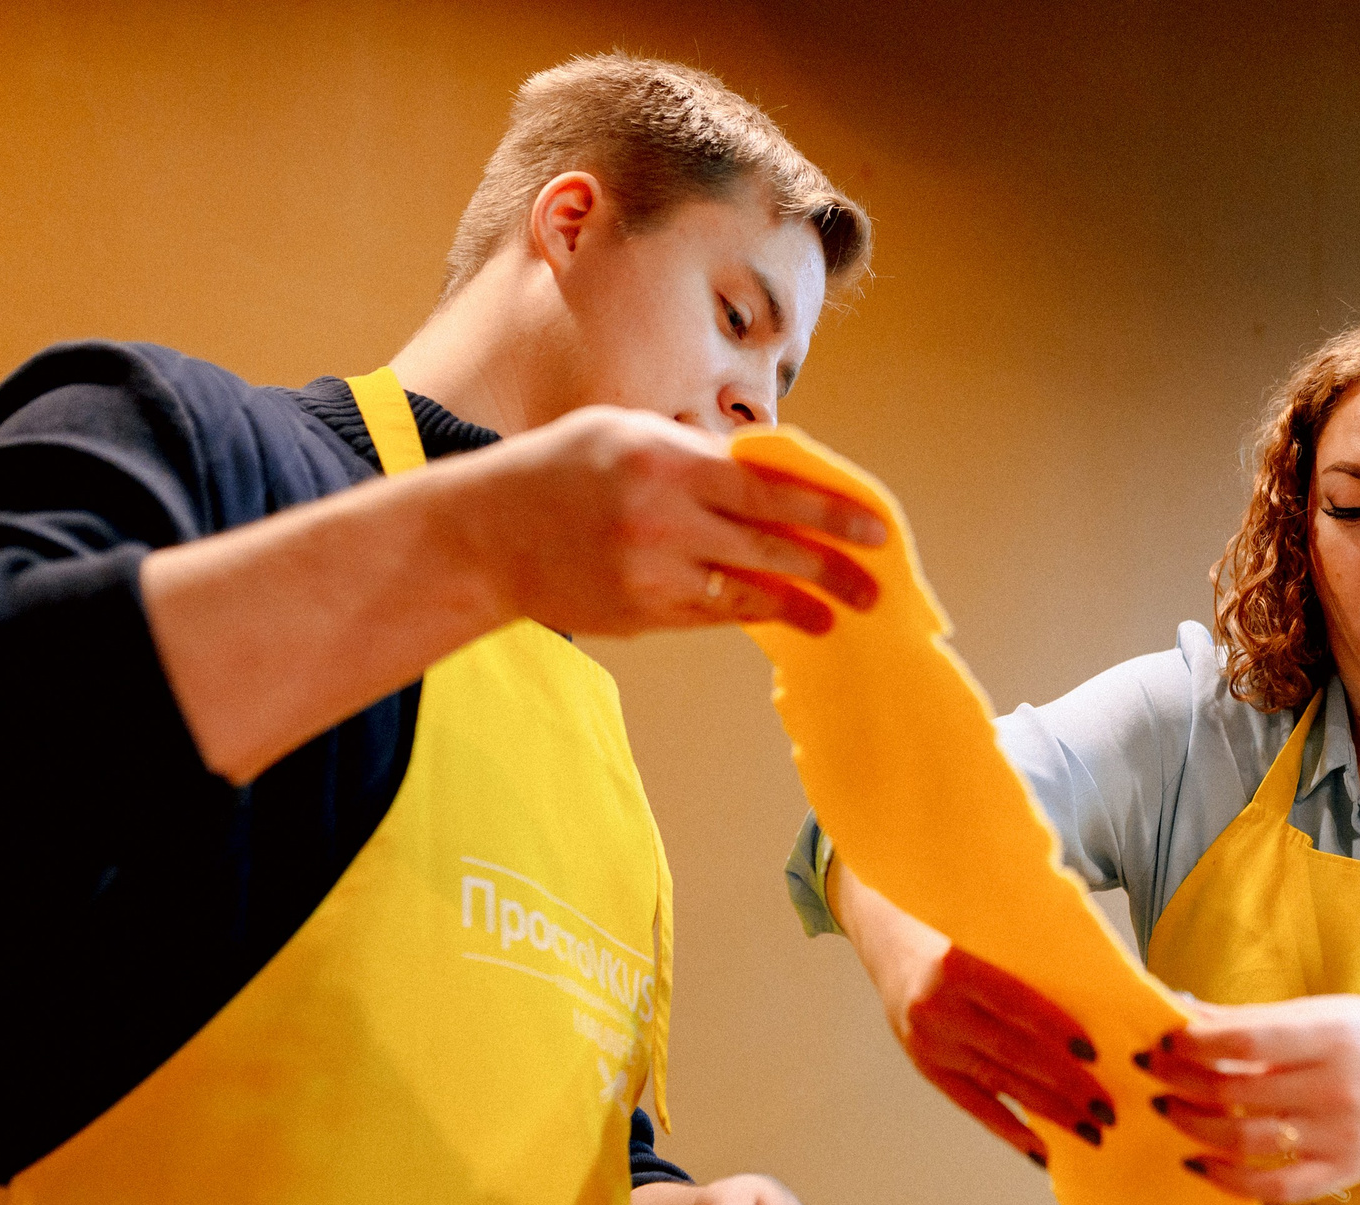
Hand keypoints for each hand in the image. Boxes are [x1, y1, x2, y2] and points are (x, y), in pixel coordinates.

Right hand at [452, 405, 886, 636]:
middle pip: (771, 548)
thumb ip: (698, 454)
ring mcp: (651, 575)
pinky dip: (750, 613)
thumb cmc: (560, 470)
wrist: (484, 536)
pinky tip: (779, 614)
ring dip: (799, 605)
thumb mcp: (626, 434)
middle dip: (832, 568)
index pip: (769, 491)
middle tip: (875, 585)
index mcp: (665, 464)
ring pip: (746, 592)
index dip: (829, 513)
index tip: (875, 530)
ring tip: (836, 613)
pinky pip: (711, 615)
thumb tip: (772, 474)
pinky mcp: (642, 614)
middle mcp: (662, 522)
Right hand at [827, 859, 1110, 1164]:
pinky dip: (1009, 1129)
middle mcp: (936, 1009)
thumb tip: (1097, 996)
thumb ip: (1026, 957)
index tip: (1096, 1055)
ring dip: (1048, 1113)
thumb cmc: (951, 926)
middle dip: (1066, 1086)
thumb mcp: (983, 928)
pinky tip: (1042, 1150)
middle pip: (1013, 1052)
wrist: (883, 935)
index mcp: (953, 965)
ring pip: (999, 1084)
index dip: (1057, 1031)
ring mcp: (927, 1044)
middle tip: (1109, 1110)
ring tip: (1091, 1133)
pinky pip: (972, 1105)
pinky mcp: (925, 1068)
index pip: (1016, 1003)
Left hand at [1138, 995, 1359, 1201]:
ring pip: (1248, 1142)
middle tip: (1154, 1074)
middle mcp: (1338, 1090)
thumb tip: (1180, 1010)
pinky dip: (1231, 1181)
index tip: (1165, 1040)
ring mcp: (1341, 1138)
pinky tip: (1202, 1164)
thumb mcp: (1323, 1012)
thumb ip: (1252, 1019)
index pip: (1249, 1040)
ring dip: (1196, 1128)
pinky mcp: (1343, 1173)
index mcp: (1332, 1037)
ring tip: (1171, 1111)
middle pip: (1238, 1093)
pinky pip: (1277, 1189)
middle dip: (1183, 1083)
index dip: (1196, 1044)